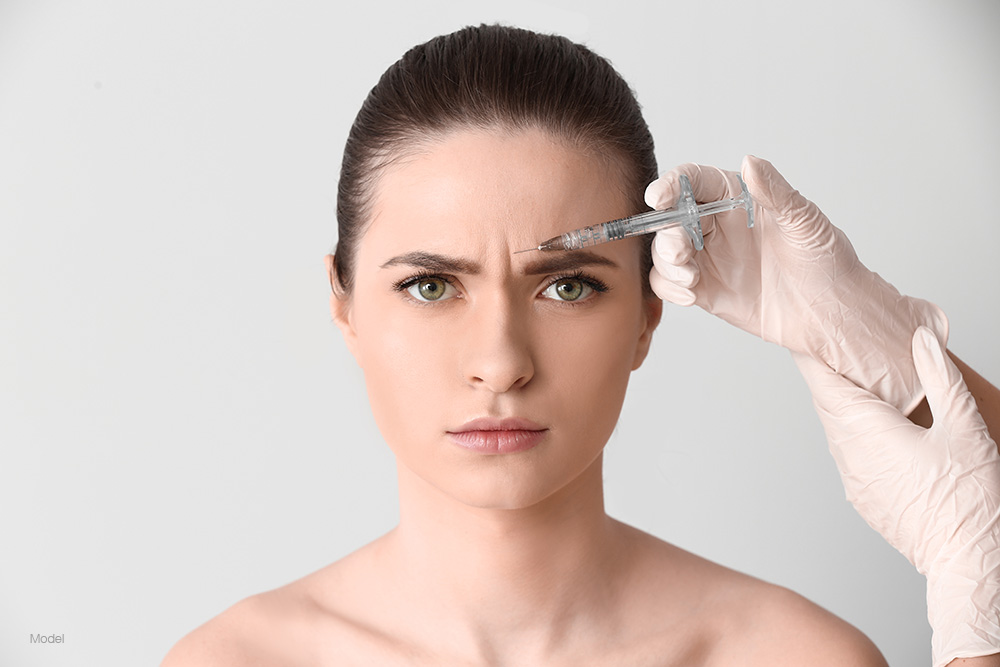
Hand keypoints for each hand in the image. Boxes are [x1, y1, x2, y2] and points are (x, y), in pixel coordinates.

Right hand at [645, 156, 947, 413]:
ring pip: (665, 251)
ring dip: (666, 262)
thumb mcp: (806, 222)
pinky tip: (690, 296)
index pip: (694, 182)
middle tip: (679, 249)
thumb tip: (750, 162)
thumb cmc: (826, 261)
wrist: (830, 312)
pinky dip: (668, 288)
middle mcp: (716, 225)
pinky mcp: (704, 289)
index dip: (671, 185)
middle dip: (666, 233)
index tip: (658, 197)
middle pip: (671, 218)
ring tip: (689, 277)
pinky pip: (669, 283)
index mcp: (736, 199)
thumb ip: (776, 192)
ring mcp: (708, 257)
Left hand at [793, 327, 999, 666]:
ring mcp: (852, 479)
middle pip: (826, 404)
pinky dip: (852, 432)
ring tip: (857, 381)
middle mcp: (849, 455)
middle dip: (828, 375)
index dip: (814, 356)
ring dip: (841, 404)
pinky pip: (846, 455)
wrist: (966, 561)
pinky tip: (875, 426)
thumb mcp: (965, 429)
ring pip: (835, 430)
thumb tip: (922, 340)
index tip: (810, 334)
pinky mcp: (862, 498)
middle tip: (833, 348)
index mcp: (867, 432)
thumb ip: (940, 378)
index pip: (826, 383)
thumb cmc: (969, 501)